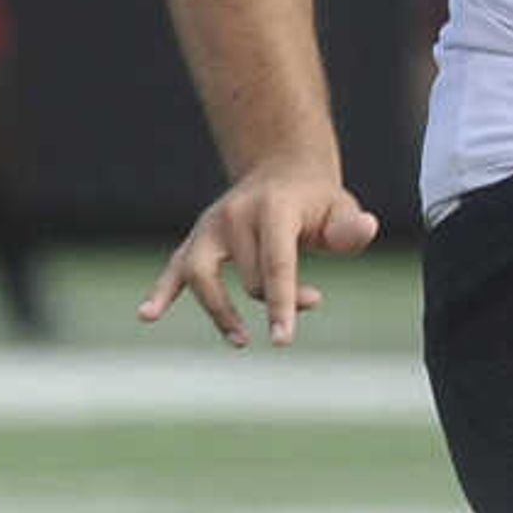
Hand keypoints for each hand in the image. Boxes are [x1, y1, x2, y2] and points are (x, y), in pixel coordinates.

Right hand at [139, 152, 380, 346]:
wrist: (281, 171)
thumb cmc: (316, 201)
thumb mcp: (341, 209)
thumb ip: (350, 228)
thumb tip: (365, 229)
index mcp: (272, 209)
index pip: (275, 264)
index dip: (281, 303)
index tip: (282, 339)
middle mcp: (233, 215)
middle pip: (249, 279)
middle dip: (279, 301)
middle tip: (315, 299)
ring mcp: (209, 228)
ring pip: (204, 279)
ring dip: (220, 313)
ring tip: (243, 341)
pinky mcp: (195, 242)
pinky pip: (174, 270)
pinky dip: (161, 294)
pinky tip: (147, 316)